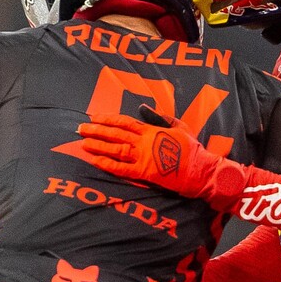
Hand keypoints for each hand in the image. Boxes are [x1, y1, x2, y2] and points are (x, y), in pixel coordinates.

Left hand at [73, 112, 231, 203]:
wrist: (200, 169)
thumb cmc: (191, 148)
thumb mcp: (178, 126)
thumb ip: (160, 117)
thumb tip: (142, 109)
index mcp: (151, 130)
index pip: (124, 122)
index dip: (107, 119)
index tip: (94, 117)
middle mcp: (144, 142)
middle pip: (115, 134)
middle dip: (96, 130)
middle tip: (80, 128)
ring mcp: (143, 157)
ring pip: (115, 149)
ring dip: (98, 145)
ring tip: (83, 142)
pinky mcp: (144, 173)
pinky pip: (121, 168)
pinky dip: (107, 164)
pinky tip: (95, 160)